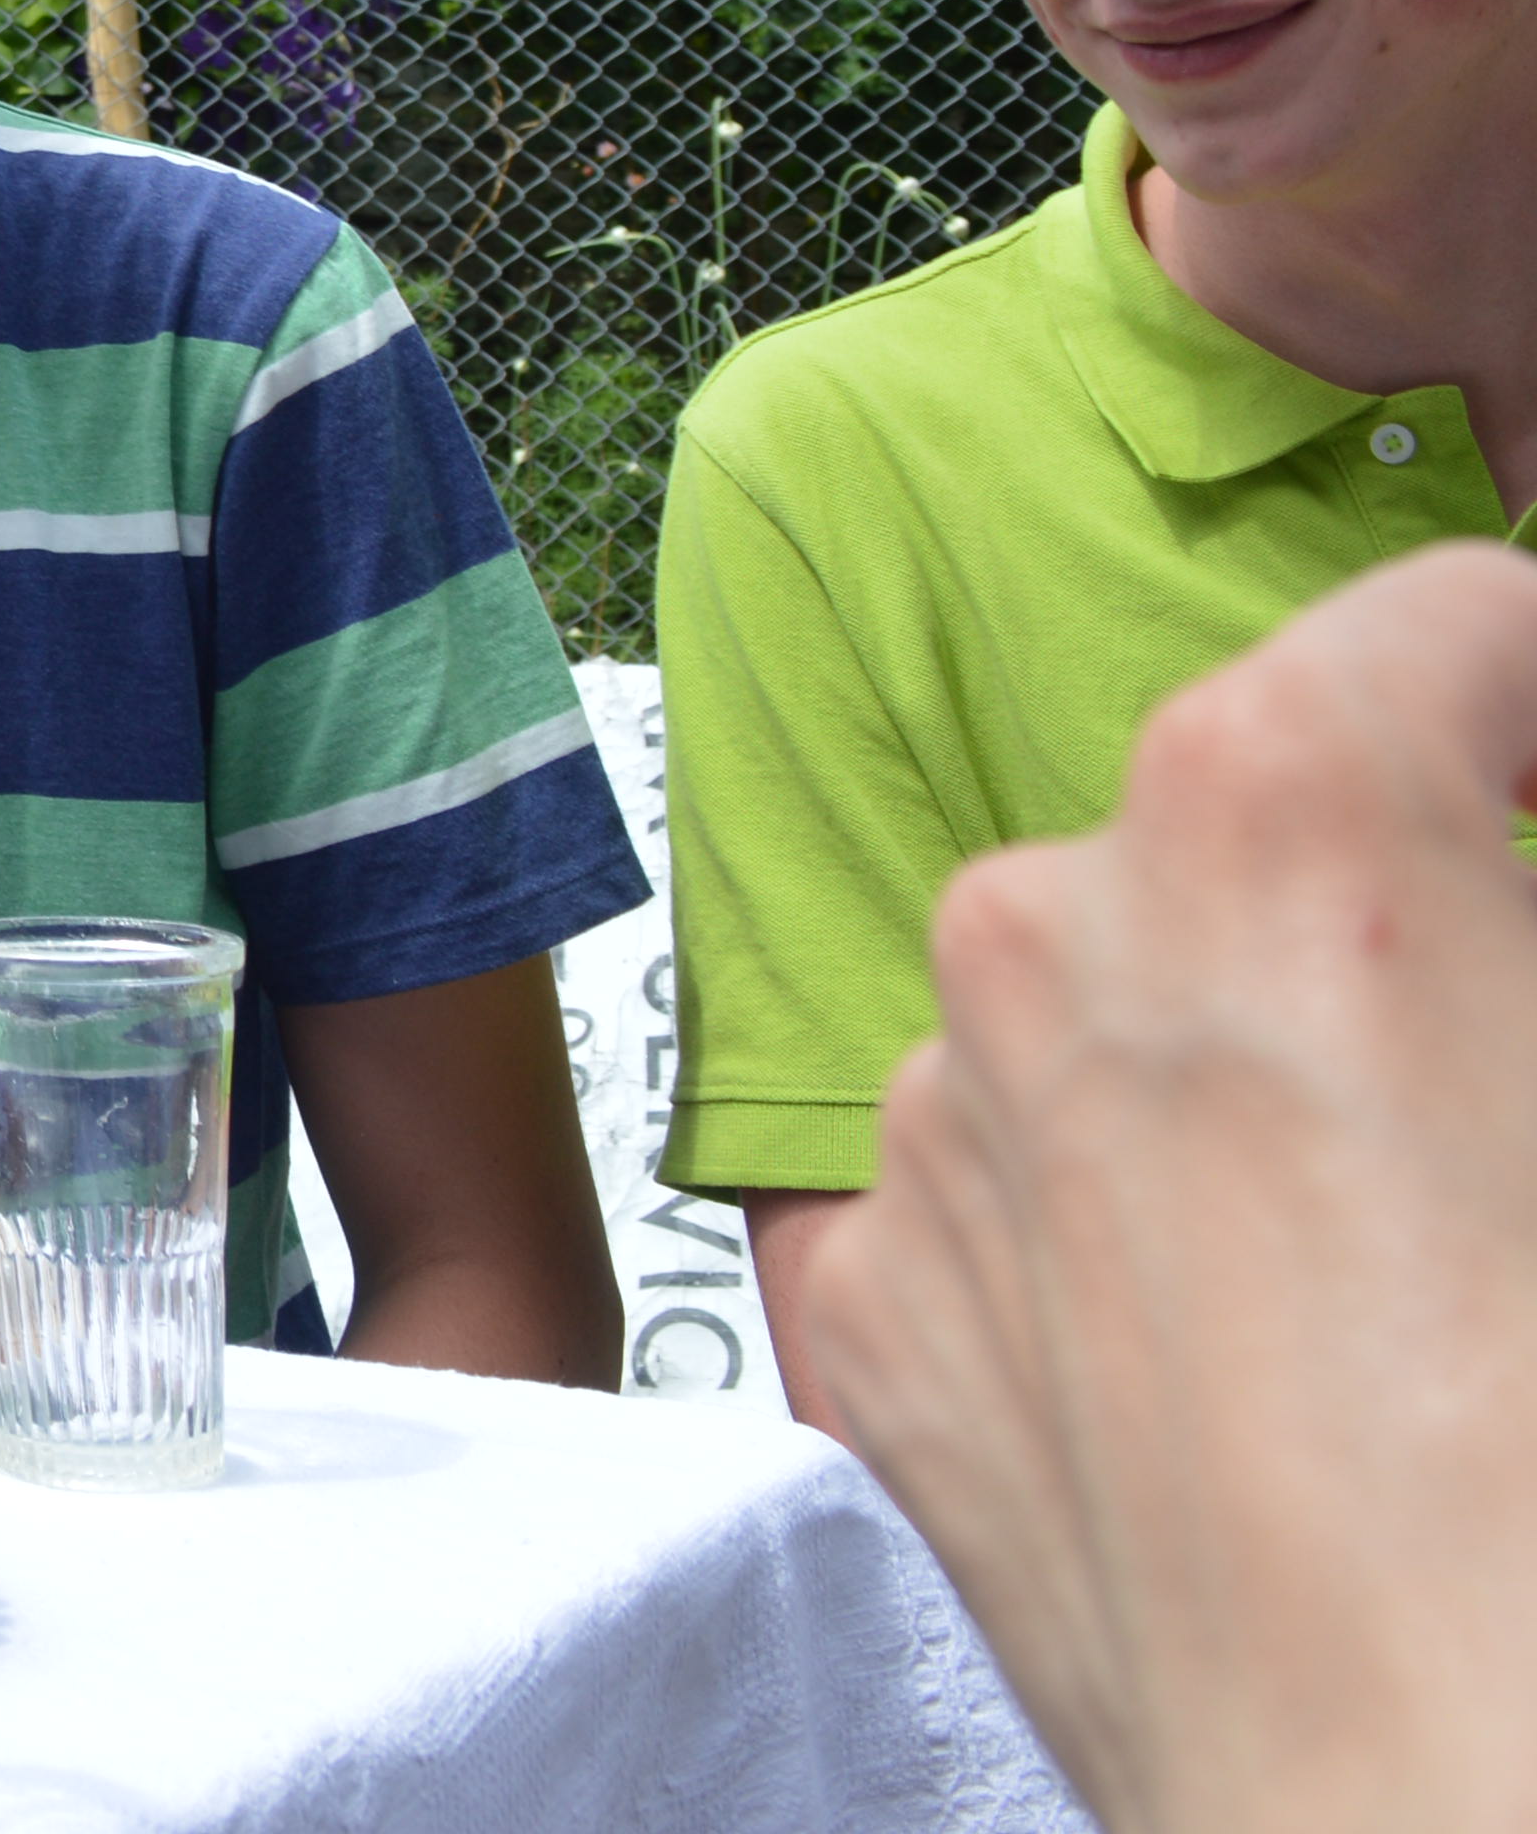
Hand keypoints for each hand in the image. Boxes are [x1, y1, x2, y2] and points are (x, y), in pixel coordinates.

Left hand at [809, 542, 1536, 1833]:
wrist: (1437, 1795)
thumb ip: (1534, 902)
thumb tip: (1512, 844)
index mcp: (1276, 816)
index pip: (1448, 627)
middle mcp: (1049, 920)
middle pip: (1267, 834)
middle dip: (1404, 914)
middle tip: (1498, 1082)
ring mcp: (932, 1118)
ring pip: (1125, 1013)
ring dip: (1253, 1078)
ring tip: (1414, 1266)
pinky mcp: (873, 1302)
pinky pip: (1021, 1192)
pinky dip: (1139, 1237)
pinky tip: (1279, 1376)